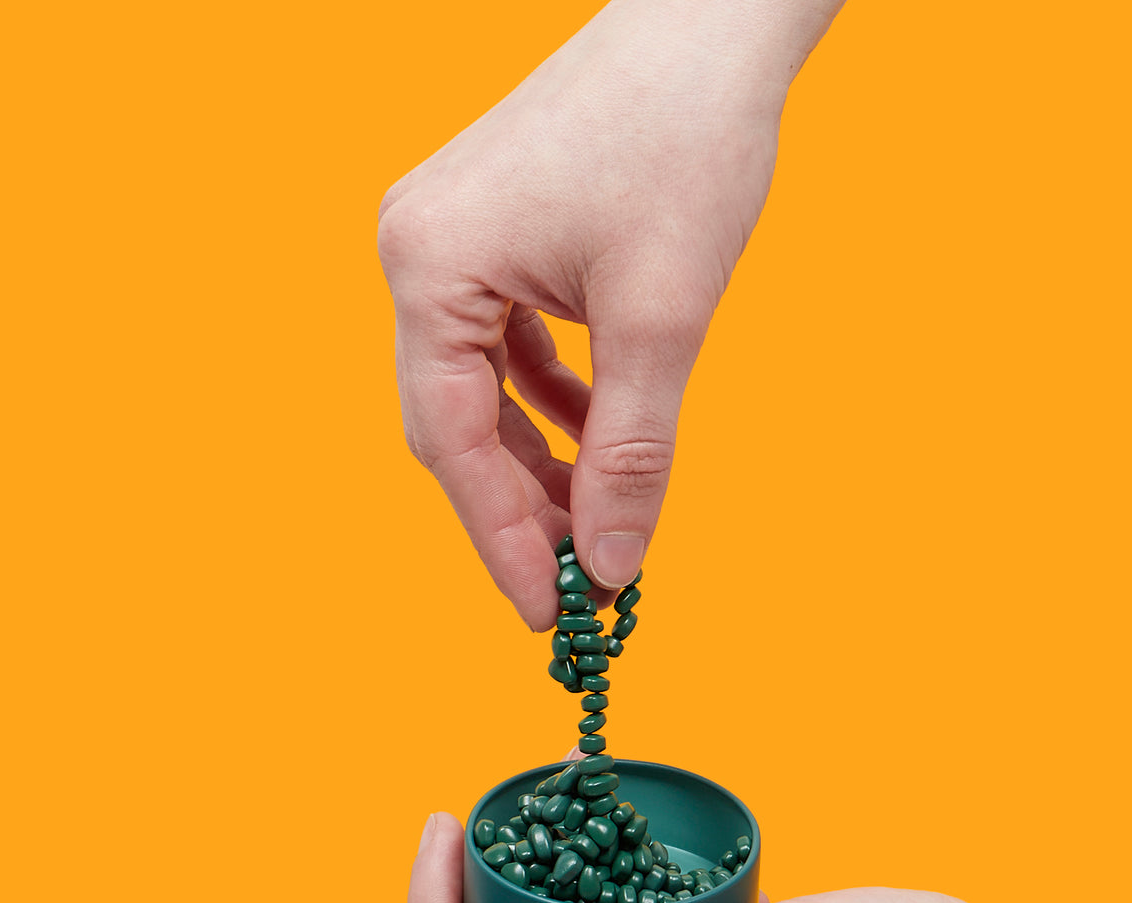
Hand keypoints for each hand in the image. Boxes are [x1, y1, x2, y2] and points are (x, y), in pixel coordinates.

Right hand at [379, 0, 843, 627]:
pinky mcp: (490, 242)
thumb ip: (630, 455)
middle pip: (455, 424)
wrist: (713, 19)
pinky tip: (594, 433)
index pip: (450, 441)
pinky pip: (503, 352)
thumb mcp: (661, 318)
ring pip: (479, 395)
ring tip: (593, 519)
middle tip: (582, 577)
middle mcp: (418, 254)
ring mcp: (448, 245)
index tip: (551, 613)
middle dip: (520, 506)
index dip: (501, 539)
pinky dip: (548, 404)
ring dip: (536, 462)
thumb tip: (615, 566)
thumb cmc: (686, 140)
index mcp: (430, 265)